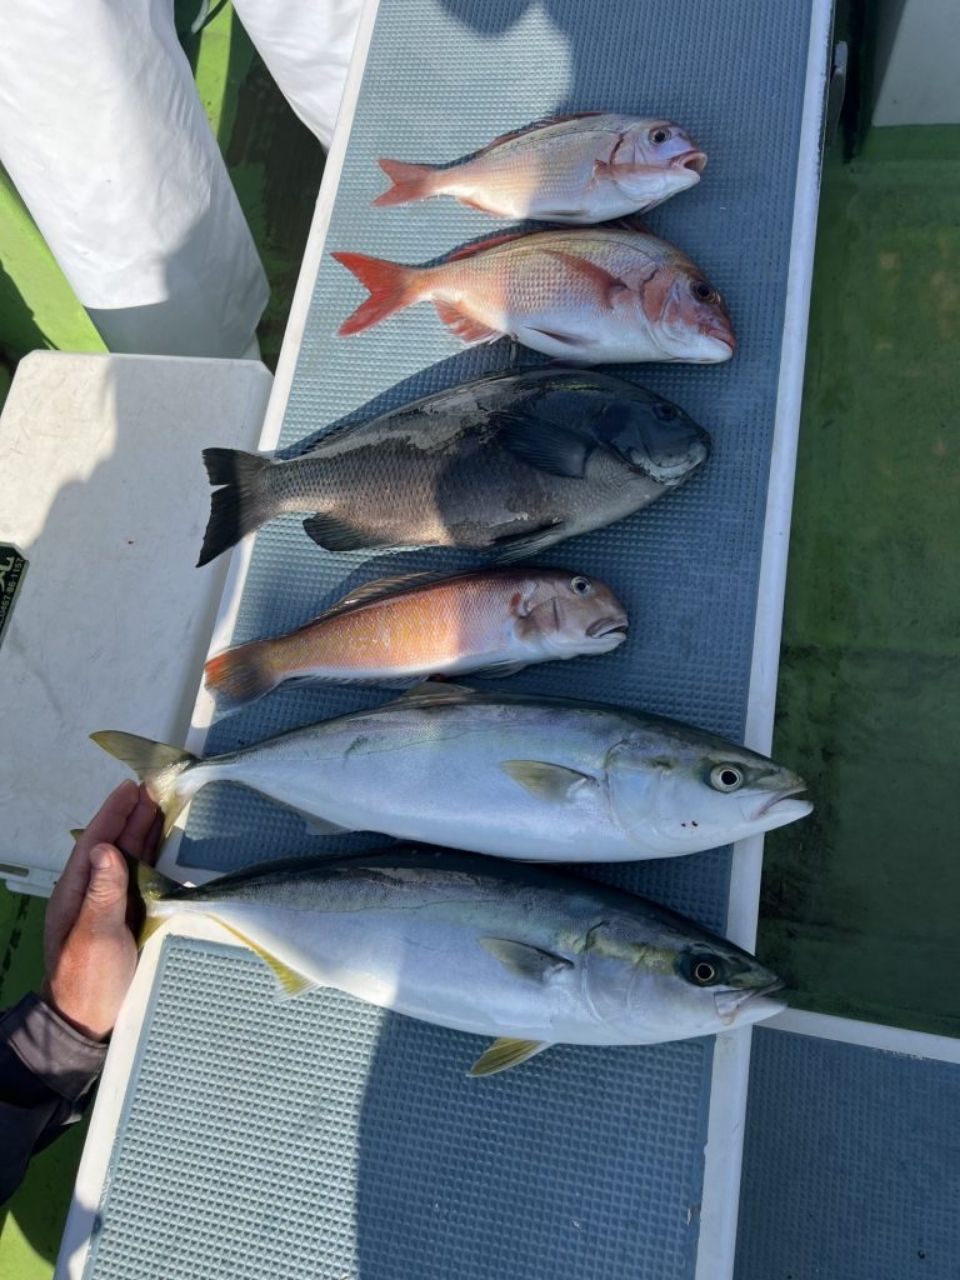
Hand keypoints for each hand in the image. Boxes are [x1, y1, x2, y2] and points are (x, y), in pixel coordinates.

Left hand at [42, 781, 162, 1040]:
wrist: (87, 1023)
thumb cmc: (87, 980)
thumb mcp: (94, 936)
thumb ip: (102, 893)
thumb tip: (108, 848)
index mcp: (78, 891)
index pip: (96, 842)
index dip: (113, 813)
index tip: (131, 787)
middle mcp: (94, 892)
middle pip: (114, 845)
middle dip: (133, 815)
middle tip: (157, 787)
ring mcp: (111, 905)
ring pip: (129, 859)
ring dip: (145, 833)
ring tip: (165, 806)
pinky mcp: (128, 918)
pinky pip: (142, 878)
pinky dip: (154, 858)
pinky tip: (168, 849)